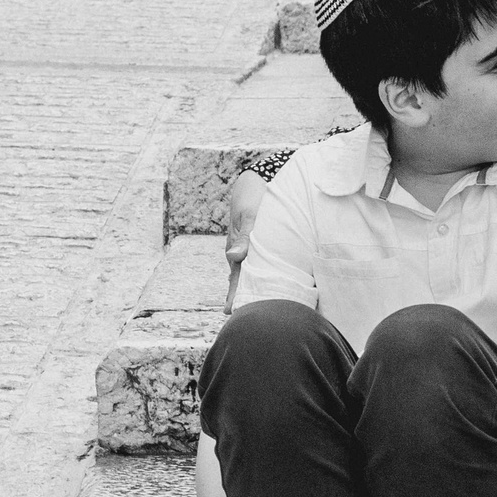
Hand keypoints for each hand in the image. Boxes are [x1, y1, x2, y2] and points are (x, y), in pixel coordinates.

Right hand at [224, 170, 269, 311]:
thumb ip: (244, 236)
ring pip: (252, 271)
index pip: (236, 277)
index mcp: (237, 249)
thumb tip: (234, 258)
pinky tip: (265, 282)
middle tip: (242, 317)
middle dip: (243, 296)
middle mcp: (241, 251)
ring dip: (253, 286)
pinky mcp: (259, 243)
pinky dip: (262, 273)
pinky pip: (260, 262)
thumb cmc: (254, 196)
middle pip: (242, 278)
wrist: (258, 178)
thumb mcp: (249, 215)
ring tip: (254, 306)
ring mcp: (250, 248)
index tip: (232, 311)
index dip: (235, 294)